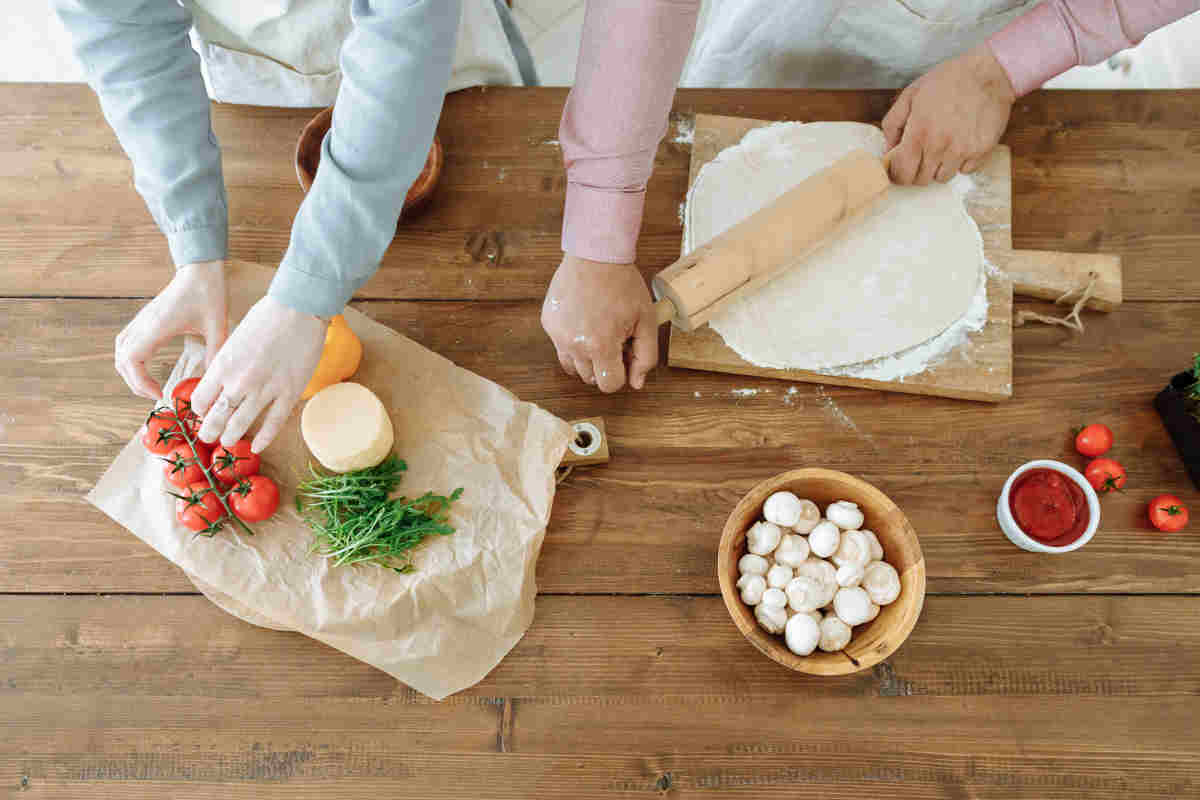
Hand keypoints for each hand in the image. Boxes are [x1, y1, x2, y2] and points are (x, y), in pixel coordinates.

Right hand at [115, 260, 227, 399]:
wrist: (200, 269)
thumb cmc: (208, 293)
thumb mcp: (218, 326)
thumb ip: (215, 353)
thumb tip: (214, 380)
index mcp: (158, 326)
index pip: (132, 360)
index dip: (140, 382)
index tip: (159, 393)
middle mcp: (143, 324)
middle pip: (121, 360)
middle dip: (135, 383)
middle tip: (156, 394)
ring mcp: (141, 320)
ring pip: (120, 351)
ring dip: (130, 372)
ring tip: (150, 385)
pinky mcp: (144, 319)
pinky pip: (126, 342)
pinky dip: (130, 359)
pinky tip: (146, 368)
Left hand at [189, 295, 327, 452]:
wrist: (298, 309)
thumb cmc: (265, 317)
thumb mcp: (234, 339)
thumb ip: (226, 363)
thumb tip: (220, 383)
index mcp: (223, 365)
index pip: (200, 401)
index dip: (199, 411)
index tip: (203, 413)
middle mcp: (240, 382)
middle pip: (216, 418)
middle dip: (209, 432)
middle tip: (208, 436)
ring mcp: (266, 390)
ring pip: (241, 425)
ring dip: (231, 437)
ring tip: (228, 442)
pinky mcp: (289, 393)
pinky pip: (273, 423)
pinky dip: (263, 438)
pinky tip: (257, 446)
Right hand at [541, 255, 657, 392]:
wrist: (595, 256)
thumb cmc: (623, 285)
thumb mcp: (646, 321)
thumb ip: (646, 356)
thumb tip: (636, 382)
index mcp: (600, 345)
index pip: (609, 385)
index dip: (621, 374)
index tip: (625, 356)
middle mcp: (574, 344)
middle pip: (590, 378)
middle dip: (604, 365)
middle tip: (614, 339)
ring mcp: (558, 335)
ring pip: (573, 367)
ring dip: (587, 358)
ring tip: (598, 332)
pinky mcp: (548, 324)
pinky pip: (561, 346)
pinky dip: (573, 341)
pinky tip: (584, 320)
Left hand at [882, 43, 1015, 184]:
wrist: (988, 72)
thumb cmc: (948, 80)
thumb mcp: (911, 94)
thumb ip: (893, 123)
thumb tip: (889, 149)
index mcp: (919, 132)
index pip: (902, 173)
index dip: (897, 175)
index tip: (898, 169)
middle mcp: (940, 145)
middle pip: (921, 180)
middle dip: (916, 171)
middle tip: (919, 157)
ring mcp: (962, 150)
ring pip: (943, 178)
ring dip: (938, 168)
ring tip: (941, 148)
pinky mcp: (981, 151)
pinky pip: (965, 170)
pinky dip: (960, 163)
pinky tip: (960, 144)